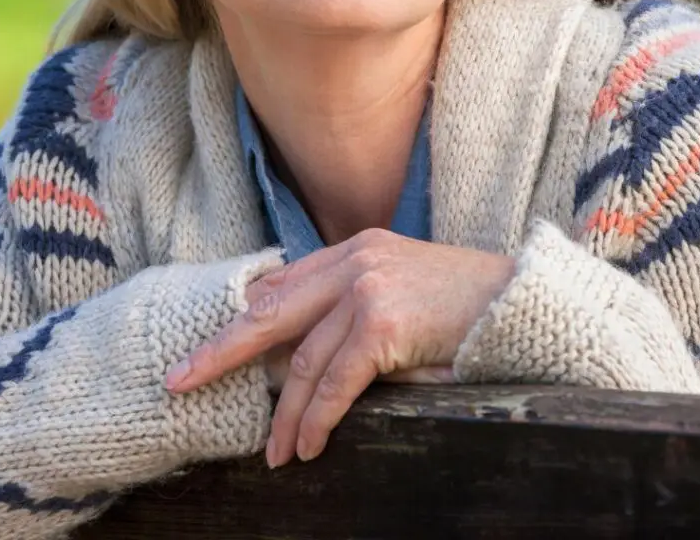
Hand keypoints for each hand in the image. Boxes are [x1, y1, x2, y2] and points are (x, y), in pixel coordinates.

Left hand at [163, 229, 514, 466]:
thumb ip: (354, 305)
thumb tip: (303, 354)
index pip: (282, 285)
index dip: (243, 319)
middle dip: (222, 350)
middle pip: (271, 312)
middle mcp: (355, 261)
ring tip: (274, 452)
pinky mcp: (383, 323)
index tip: (209, 346)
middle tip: (182, 380)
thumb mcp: (403, 289)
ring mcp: (367, 288)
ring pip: (305, 361)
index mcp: (355, 248)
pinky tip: (308, 446)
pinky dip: (317, 419)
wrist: (518, 303)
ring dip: (285, 414)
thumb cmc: (463, 305)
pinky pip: (336, 382)